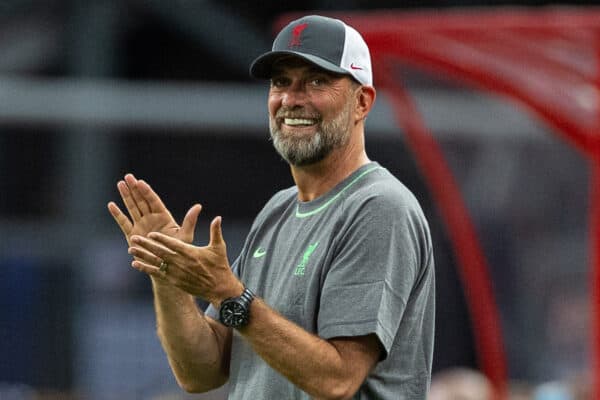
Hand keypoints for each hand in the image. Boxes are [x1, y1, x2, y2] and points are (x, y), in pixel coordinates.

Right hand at [107, 173, 201, 245]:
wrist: (167, 266)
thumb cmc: (179, 251)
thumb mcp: (185, 236)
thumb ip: (189, 221)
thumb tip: (198, 206)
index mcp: (163, 217)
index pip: (153, 200)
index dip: (146, 191)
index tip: (140, 182)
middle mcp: (151, 218)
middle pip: (141, 200)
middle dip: (134, 189)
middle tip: (127, 176)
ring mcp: (141, 225)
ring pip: (132, 208)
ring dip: (126, 196)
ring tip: (120, 183)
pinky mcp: (132, 235)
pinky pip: (124, 223)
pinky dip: (117, 214)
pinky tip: (111, 205)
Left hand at [128, 216, 243, 305]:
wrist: (220, 289)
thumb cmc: (220, 266)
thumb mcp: (219, 247)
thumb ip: (216, 231)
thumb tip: (218, 217)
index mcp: (191, 253)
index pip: (173, 244)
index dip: (161, 239)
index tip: (150, 234)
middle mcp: (181, 263)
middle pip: (160, 252)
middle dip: (146, 245)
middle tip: (134, 238)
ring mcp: (176, 273)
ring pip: (156, 262)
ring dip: (142, 256)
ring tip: (131, 249)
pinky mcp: (174, 281)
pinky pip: (157, 274)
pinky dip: (146, 268)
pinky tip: (136, 264)